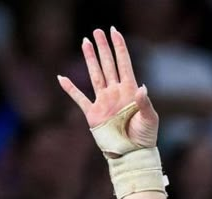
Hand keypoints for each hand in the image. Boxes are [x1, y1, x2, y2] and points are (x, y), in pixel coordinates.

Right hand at [57, 27, 157, 148]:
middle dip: (103, 47)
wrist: (133, 155)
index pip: (124, 64)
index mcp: (129, 91)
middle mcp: (115, 93)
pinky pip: (79, 98)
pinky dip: (70, 89)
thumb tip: (142, 87)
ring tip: (85, 42)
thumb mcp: (150, 119)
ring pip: (95, 74)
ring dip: (90, 59)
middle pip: (108, 64)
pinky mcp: (93, 114)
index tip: (114, 32)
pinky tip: (61, 78)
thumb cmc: (145, 137)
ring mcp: (104, 102)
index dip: (119, 47)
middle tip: (97, 31)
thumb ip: (145, 103)